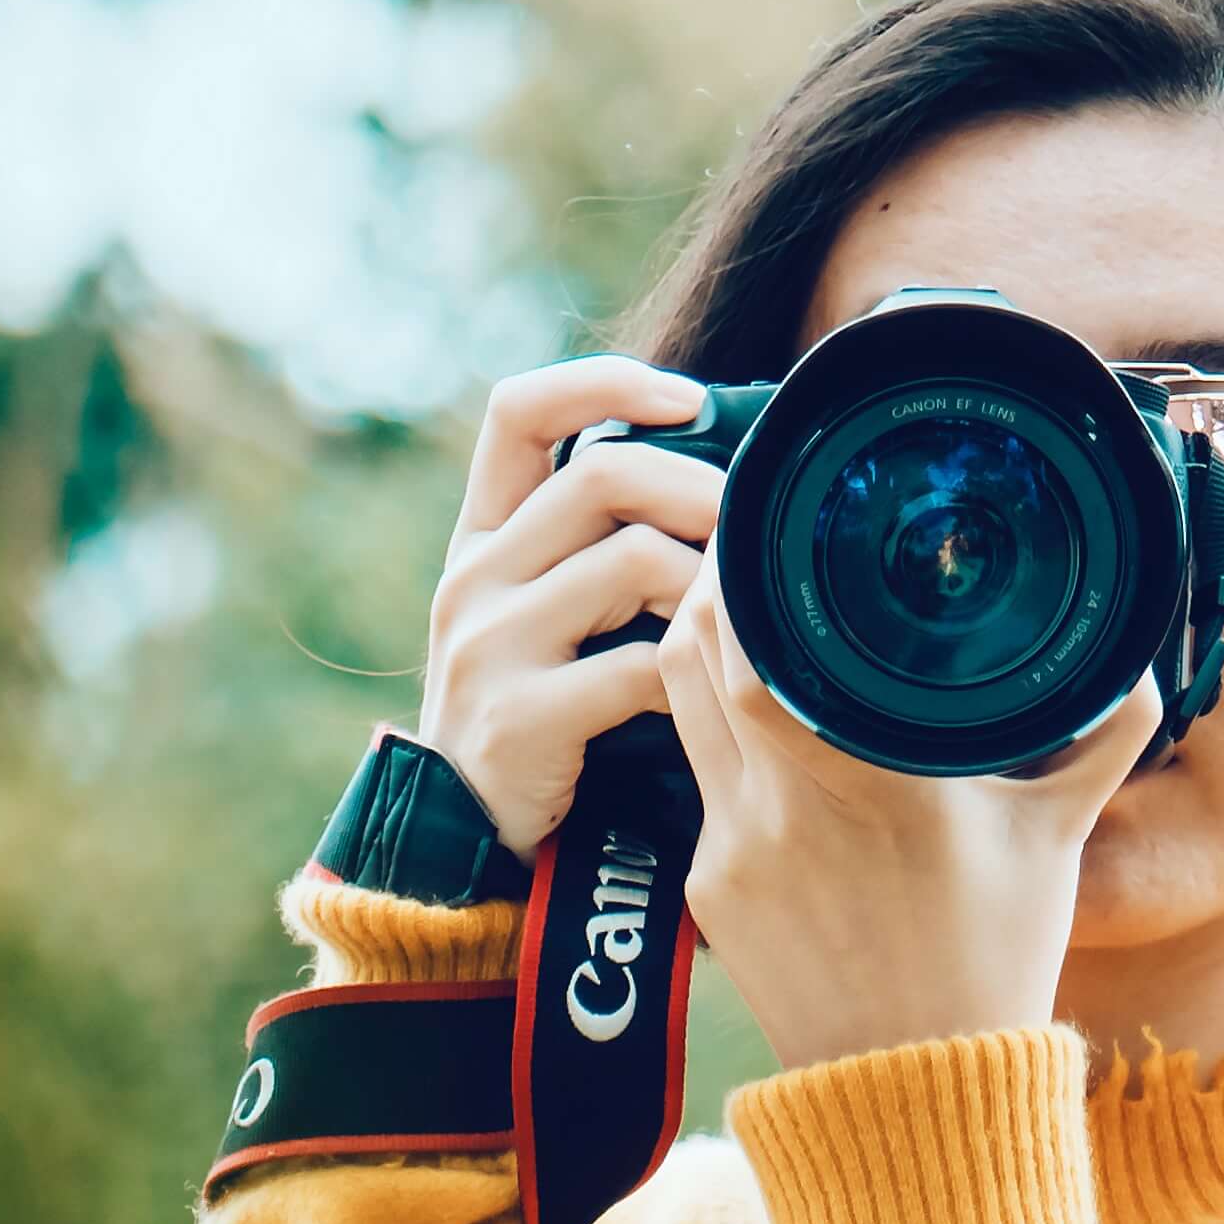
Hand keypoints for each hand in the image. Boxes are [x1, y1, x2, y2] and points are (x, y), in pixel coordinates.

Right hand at [412, 357, 723, 859]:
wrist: (464, 840)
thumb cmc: (541, 712)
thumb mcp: (547, 614)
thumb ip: (600, 546)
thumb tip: (728, 475)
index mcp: (482, 537)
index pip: (519, 411)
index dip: (605, 382)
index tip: (692, 400)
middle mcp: (474, 576)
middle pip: (602, 476)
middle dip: (701, 490)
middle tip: (759, 526)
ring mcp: (487, 644)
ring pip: (632, 561)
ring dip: (708, 586)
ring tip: (739, 619)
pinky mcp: (517, 716)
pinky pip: (638, 668)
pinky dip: (692, 675)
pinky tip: (710, 695)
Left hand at [657, 563, 1167, 1073]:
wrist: (916, 1090)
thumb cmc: (993, 960)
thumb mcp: (1059, 838)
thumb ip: (1103, 737)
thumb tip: (1137, 660)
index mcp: (876, 782)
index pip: (758, 654)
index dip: (740, 577)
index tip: (765, 526)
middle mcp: (785, 810)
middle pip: (693, 656)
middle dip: (709, 587)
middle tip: (744, 546)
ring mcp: (732, 849)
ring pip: (676, 706)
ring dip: (695, 648)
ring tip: (734, 607)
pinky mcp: (704, 887)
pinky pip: (695, 775)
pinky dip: (713, 730)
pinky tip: (747, 713)